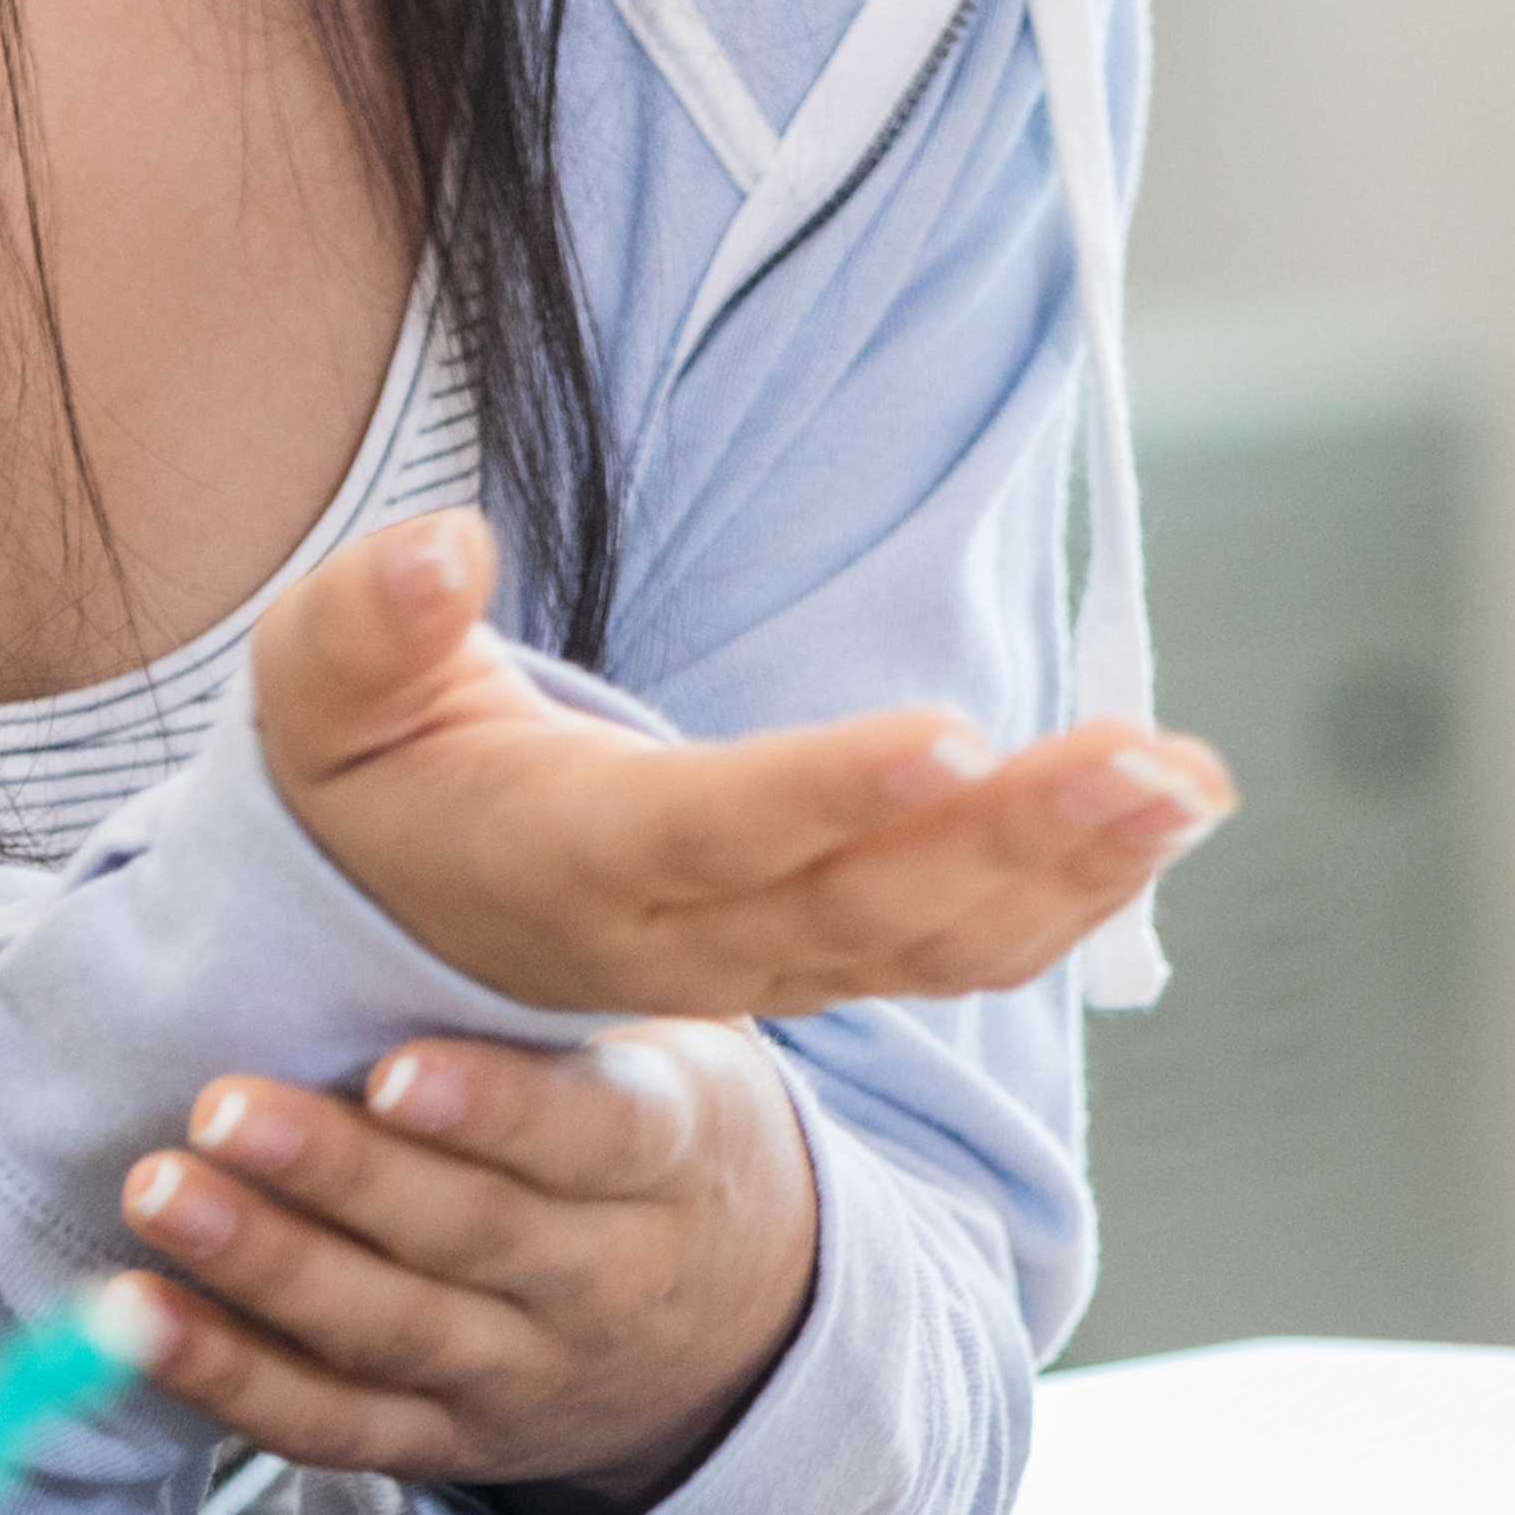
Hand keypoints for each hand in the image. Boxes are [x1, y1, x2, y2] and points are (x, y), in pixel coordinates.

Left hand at [116, 1021, 823, 1514]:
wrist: (736, 1324)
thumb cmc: (652, 1126)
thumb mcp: (670, 1037)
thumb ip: (577, 966)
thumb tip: (455, 807)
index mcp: (667, 1157)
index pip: (592, 1135)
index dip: (492, 1108)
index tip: (391, 1068)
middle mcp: (602, 1278)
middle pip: (468, 1236)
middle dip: (337, 1175)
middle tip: (221, 1107)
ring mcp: (523, 1371)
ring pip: (390, 1331)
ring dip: (264, 1267)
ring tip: (159, 1192)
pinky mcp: (448, 1440)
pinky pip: (332, 1426)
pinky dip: (228, 1377)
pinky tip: (138, 1318)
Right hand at [250, 507, 1224, 1021]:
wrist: (390, 913)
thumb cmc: (370, 767)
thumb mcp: (322, 688)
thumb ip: (370, 620)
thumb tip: (441, 548)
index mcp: (566, 860)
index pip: (713, 832)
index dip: (832, 795)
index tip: (954, 740)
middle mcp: (680, 936)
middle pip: (868, 903)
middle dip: (1022, 838)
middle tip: (1154, 762)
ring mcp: (758, 965)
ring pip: (935, 943)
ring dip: (1077, 872)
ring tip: (1193, 785)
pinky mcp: (815, 959)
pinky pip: (955, 951)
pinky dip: (1072, 899)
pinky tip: (1169, 817)